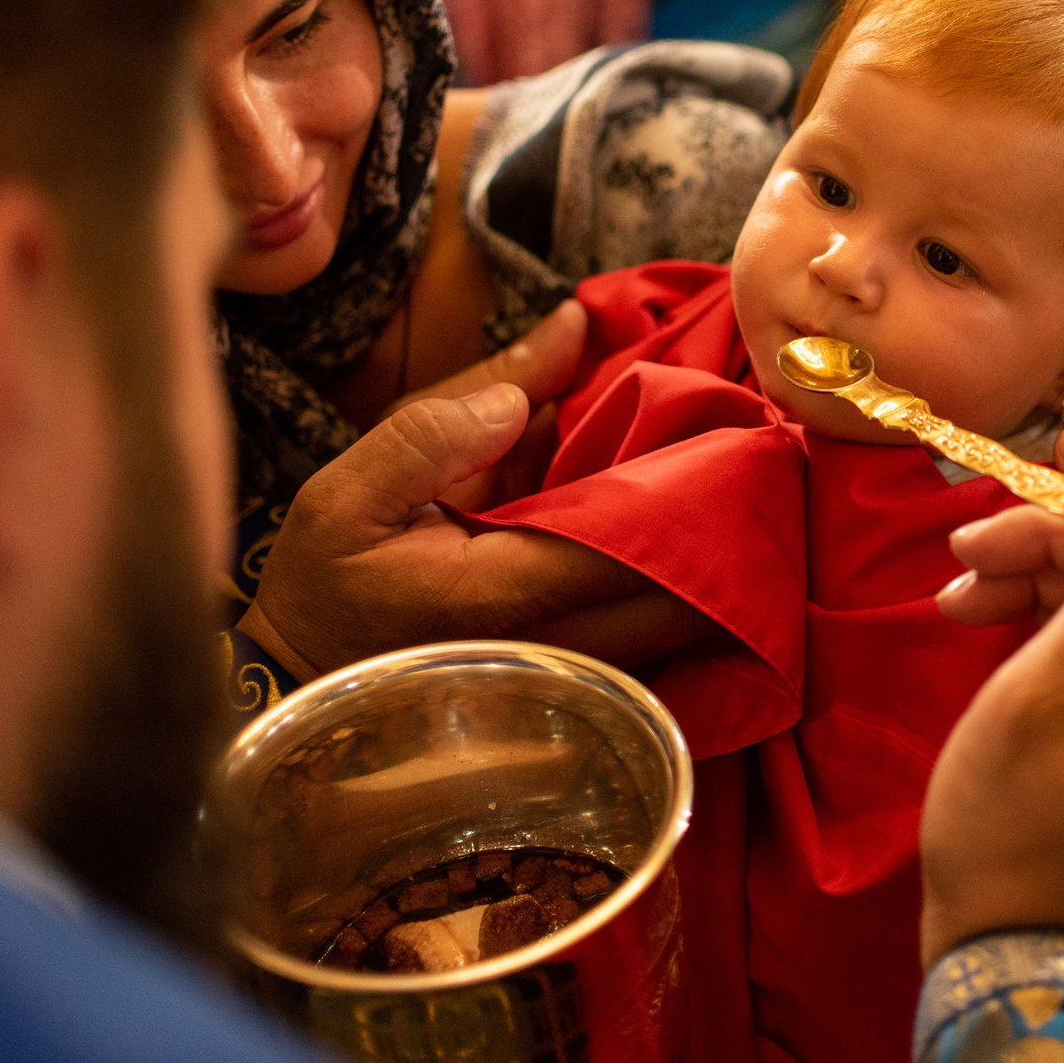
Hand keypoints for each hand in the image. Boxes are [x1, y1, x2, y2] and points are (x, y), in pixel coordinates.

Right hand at [240, 304, 713, 681]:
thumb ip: (435, 432)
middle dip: (723, 530)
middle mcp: (555, 644)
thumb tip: (533, 383)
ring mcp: (571, 666)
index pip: (630, 549)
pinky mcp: (572, 669)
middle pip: (682, 598)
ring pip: (676, 619)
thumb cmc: (324, 587)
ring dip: (710, 556)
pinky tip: (695, 518)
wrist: (304, 679)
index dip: (691, 495)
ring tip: (746, 481)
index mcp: (501, 594)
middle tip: (759, 456)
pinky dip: (677, 574)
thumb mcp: (345, 495)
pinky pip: (649, 625)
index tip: (735, 440)